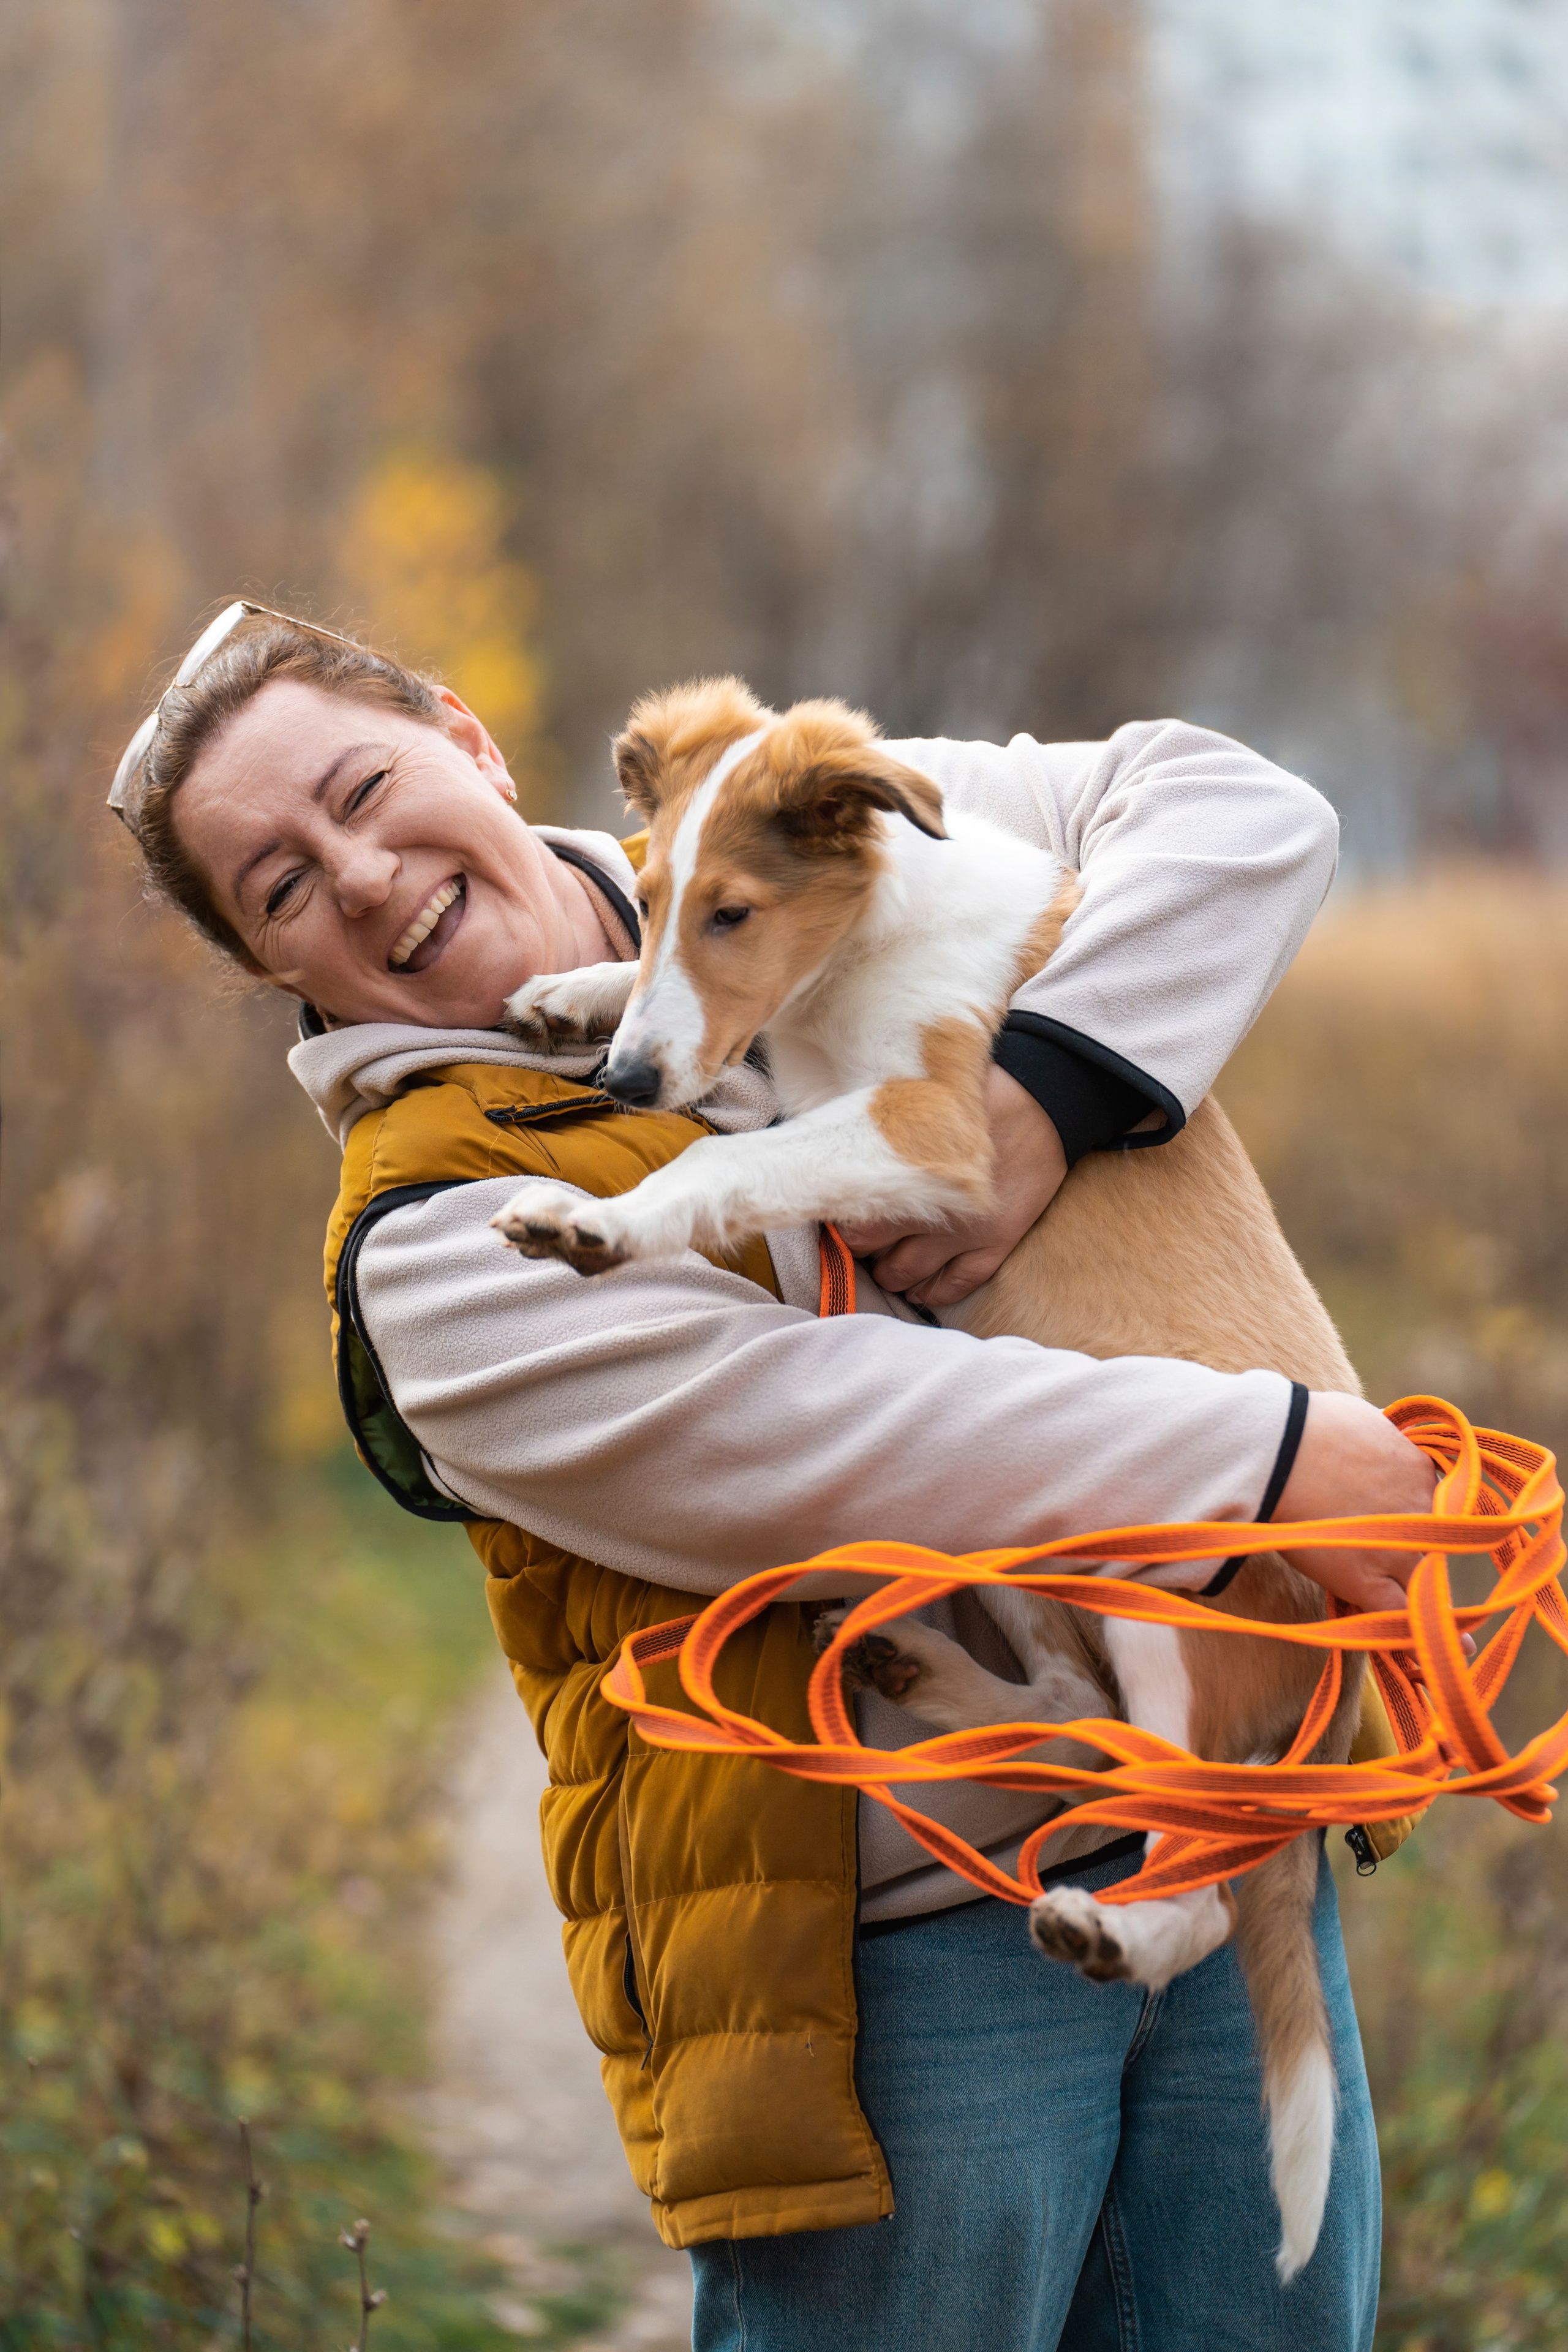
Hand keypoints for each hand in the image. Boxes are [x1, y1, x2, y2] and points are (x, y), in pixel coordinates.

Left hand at [837, 1065, 1068, 1309]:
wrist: (1046, 1097)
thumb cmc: (977, 1091)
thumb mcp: (917, 1098)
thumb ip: (881, 1129)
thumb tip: (837, 1144)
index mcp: (911, 1173)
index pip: (854, 1218)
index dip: (838, 1220)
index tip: (835, 1212)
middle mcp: (936, 1210)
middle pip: (875, 1251)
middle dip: (860, 1249)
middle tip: (856, 1239)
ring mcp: (969, 1231)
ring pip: (910, 1274)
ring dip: (890, 1273)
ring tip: (883, 1263)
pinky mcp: (999, 1240)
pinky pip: (960, 1282)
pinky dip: (934, 1292)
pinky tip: (918, 1291)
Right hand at [1275, 1390, 1442, 1618]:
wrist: (1277, 1450)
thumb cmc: (1304, 1426)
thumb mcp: (1358, 1421)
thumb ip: (1378, 1440)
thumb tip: (1371, 1441)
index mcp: (1419, 1469)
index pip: (1437, 1505)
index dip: (1425, 1523)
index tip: (1418, 1533)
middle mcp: (1421, 1510)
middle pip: (1437, 1546)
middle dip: (1426, 1560)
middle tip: (1420, 1580)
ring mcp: (1399, 1548)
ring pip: (1427, 1586)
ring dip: (1433, 1607)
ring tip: (1450, 1640)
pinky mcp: (1369, 1580)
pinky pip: (1401, 1617)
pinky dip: (1415, 1640)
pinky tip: (1430, 1662)